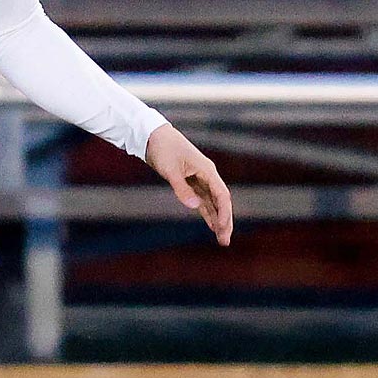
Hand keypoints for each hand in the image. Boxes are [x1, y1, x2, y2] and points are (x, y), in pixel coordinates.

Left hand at [144, 123, 233, 245]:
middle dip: (224, 221)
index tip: (223, 228)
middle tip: (224, 242)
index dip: (224, 212)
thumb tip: (195, 207)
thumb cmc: (163, 149)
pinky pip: (203, 201)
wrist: (152, 136)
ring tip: (221, 239)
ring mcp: (200, 179)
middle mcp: (207, 175)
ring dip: (217, 220)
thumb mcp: (170, 169)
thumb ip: (182, 188)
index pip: (221, 194)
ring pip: (213, 203)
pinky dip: (207, 213)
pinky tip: (211, 226)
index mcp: (207, 170)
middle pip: (221, 201)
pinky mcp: (191, 182)